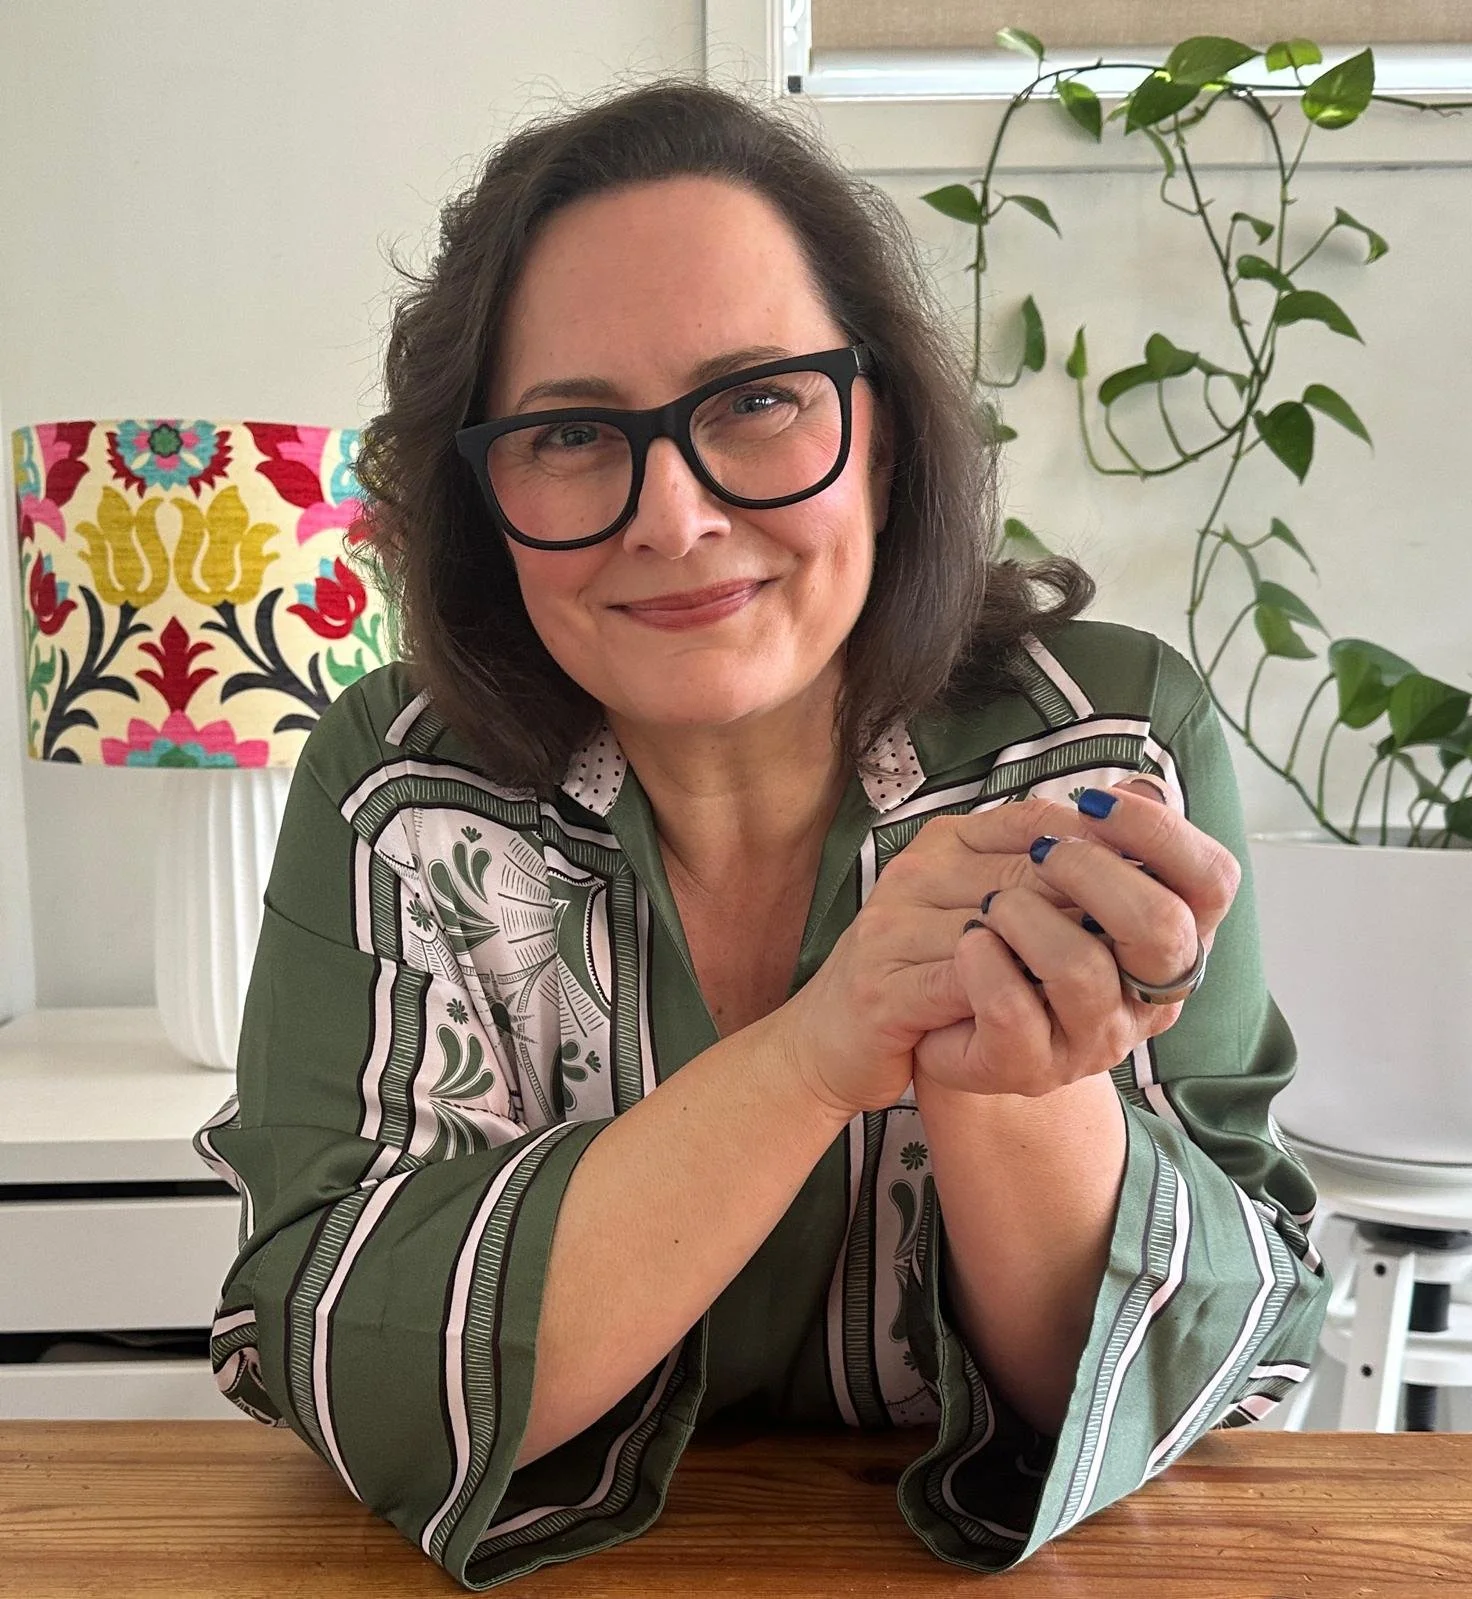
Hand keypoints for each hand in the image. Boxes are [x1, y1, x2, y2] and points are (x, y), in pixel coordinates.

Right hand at [778, 794, 1109, 1118]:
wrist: (832, 1041)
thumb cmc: (921, 977)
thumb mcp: (980, 915)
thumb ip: (1038, 880)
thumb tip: (1137, 846)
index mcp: (947, 843)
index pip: (1041, 823)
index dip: (1107, 855)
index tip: (1155, 892)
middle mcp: (917, 870)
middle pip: (1035, 871)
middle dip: (1097, 916)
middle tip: (1140, 951)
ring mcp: (895, 926)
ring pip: (1008, 926)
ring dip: (1063, 962)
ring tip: (1105, 988)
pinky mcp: (884, 987)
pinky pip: (969, 984)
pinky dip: (1016, 1000)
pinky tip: (1050, 1018)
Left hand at [912, 780, 1241, 1097]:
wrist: (947, 1018)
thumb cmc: (1020, 939)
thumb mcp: (1062, 879)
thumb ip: (1104, 838)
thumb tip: (1145, 786)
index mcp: (1173, 940)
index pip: (1211, 881)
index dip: (1162, 833)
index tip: (1098, 803)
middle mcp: (1149, 996)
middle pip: (1162, 926)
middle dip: (1093, 870)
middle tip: (1043, 853)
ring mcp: (1093, 1040)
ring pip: (1083, 969)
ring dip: (1025, 916)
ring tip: (991, 906)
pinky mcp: (1029, 1068)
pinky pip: (1014, 1012)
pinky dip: (984, 963)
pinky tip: (970, 945)